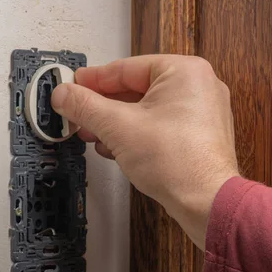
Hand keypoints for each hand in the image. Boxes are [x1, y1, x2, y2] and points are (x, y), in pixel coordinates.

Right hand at [51, 55, 238, 249]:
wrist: (206, 203)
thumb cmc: (180, 163)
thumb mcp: (117, 126)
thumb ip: (85, 106)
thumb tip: (65, 95)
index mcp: (184, 71)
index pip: (125, 68)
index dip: (93, 79)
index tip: (73, 86)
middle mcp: (198, 87)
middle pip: (135, 89)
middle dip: (102, 106)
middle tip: (78, 112)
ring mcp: (201, 113)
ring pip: (146, 110)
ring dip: (115, 123)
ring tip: (91, 132)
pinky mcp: (198, 137)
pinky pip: (159, 127)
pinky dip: (135, 134)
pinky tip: (114, 147)